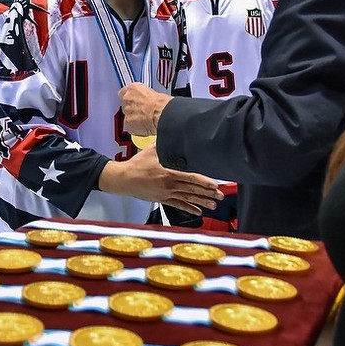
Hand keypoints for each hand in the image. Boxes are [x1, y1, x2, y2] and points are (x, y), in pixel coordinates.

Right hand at [98, 145, 221, 214]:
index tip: (215, 184)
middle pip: (192, 189)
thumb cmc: (137, 164)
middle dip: (207, 193)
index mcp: (168, 172)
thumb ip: (165, 145)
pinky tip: (198, 211)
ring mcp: (166, 194)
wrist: (124, 179)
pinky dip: (189, 208)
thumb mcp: (152, 151)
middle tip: (220, 195)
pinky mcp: (162, 199)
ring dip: (201, 202)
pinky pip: (178, 205)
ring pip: (187, 198)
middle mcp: (169, 184)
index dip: (204, 181)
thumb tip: (175, 135)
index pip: (191, 177)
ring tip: (213, 204)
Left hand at [119, 84, 171, 135]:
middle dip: (132, 109)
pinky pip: (130, 127)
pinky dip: (136, 128)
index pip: (123, 93)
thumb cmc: (160, 103)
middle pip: (124, 105)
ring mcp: (126, 111)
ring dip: (134, 119)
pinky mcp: (128, 123)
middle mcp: (126, 99)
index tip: (135, 101)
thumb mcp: (150, 93)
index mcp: (132, 89)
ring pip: (127, 116)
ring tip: (145, 120)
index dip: (130, 99)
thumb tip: (143, 100)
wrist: (162, 113)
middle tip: (142, 112)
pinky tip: (145, 126)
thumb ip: (142, 96)